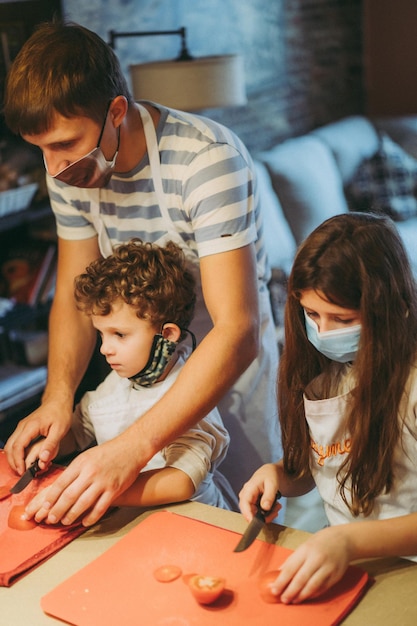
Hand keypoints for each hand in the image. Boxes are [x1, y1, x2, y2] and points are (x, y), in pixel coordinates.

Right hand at [4, 400, 71, 474]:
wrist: (58, 400)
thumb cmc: (60, 412)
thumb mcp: (60, 430)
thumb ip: (51, 445)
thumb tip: (43, 459)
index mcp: (31, 426)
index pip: (18, 446)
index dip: (18, 461)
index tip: (23, 472)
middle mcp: (23, 426)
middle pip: (10, 447)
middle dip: (13, 462)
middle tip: (22, 473)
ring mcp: (22, 427)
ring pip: (10, 445)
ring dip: (14, 458)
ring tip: (23, 468)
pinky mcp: (24, 428)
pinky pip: (16, 442)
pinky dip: (17, 452)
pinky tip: (25, 459)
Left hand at [23, 436, 141, 526]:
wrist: (131, 448)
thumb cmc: (107, 452)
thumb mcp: (87, 456)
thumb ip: (74, 471)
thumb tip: (59, 487)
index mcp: (81, 463)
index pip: (61, 483)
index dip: (51, 497)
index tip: (45, 506)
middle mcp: (90, 472)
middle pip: (69, 496)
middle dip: (57, 510)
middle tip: (51, 519)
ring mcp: (102, 482)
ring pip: (82, 504)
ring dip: (71, 515)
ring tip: (65, 521)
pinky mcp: (114, 490)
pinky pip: (100, 508)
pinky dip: (90, 518)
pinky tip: (84, 522)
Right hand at [239, 463, 280, 521]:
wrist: (270, 472)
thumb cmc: (270, 475)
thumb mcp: (272, 484)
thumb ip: (269, 496)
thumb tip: (265, 508)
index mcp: (249, 488)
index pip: (244, 504)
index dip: (248, 514)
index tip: (255, 522)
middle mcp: (246, 495)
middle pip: (250, 512)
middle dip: (263, 516)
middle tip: (275, 512)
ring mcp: (249, 500)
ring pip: (255, 514)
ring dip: (267, 514)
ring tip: (277, 507)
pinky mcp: (253, 503)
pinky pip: (258, 512)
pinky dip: (267, 512)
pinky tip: (274, 507)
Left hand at [269, 525, 352, 603]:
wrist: (343, 540)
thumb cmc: (320, 543)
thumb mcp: (303, 546)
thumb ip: (292, 560)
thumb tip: (278, 574)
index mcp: (306, 550)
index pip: (291, 568)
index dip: (281, 581)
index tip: (274, 590)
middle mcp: (317, 559)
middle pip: (301, 579)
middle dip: (290, 591)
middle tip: (283, 599)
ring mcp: (327, 569)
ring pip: (312, 586)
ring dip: (301, 596)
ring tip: (293, 600)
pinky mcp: (335, 577)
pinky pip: (322, 589)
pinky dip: (312, 594)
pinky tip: (305, 597)